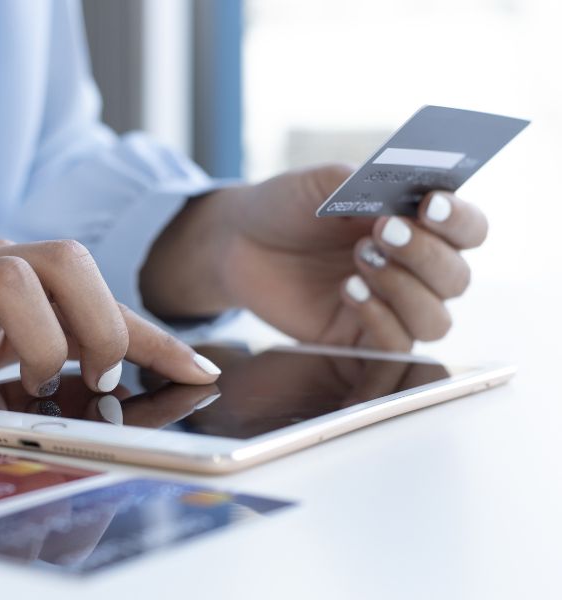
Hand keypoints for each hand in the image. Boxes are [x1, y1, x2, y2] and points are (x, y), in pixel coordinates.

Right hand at [0, 240, 219, 404]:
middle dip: (99, 326)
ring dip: (38, 337)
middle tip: (92, 379)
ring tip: (32, 381)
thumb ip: (52, 356)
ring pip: (10, 275)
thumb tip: (119, 382)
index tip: (201, 372)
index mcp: (22, 276)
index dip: (153, 335)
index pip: (102, 294)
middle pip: (67, 260)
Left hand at [141, 164, 487, 350]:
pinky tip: (349, 289)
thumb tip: (401, 191)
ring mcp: (389, 306)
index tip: (431, 204)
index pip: (469, 230)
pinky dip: (380, 318)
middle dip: (425, 254)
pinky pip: (394, 344)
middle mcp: (413, 268)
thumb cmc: (286, 206)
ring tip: (359, 259)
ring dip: (405, 291)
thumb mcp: (320, 182)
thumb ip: (362, 180)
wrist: (238, 242)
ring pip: (435, 320)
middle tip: (383, 231)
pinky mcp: (360, 337)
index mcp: (417, 224)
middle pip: (457, 278)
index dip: (460, 220)